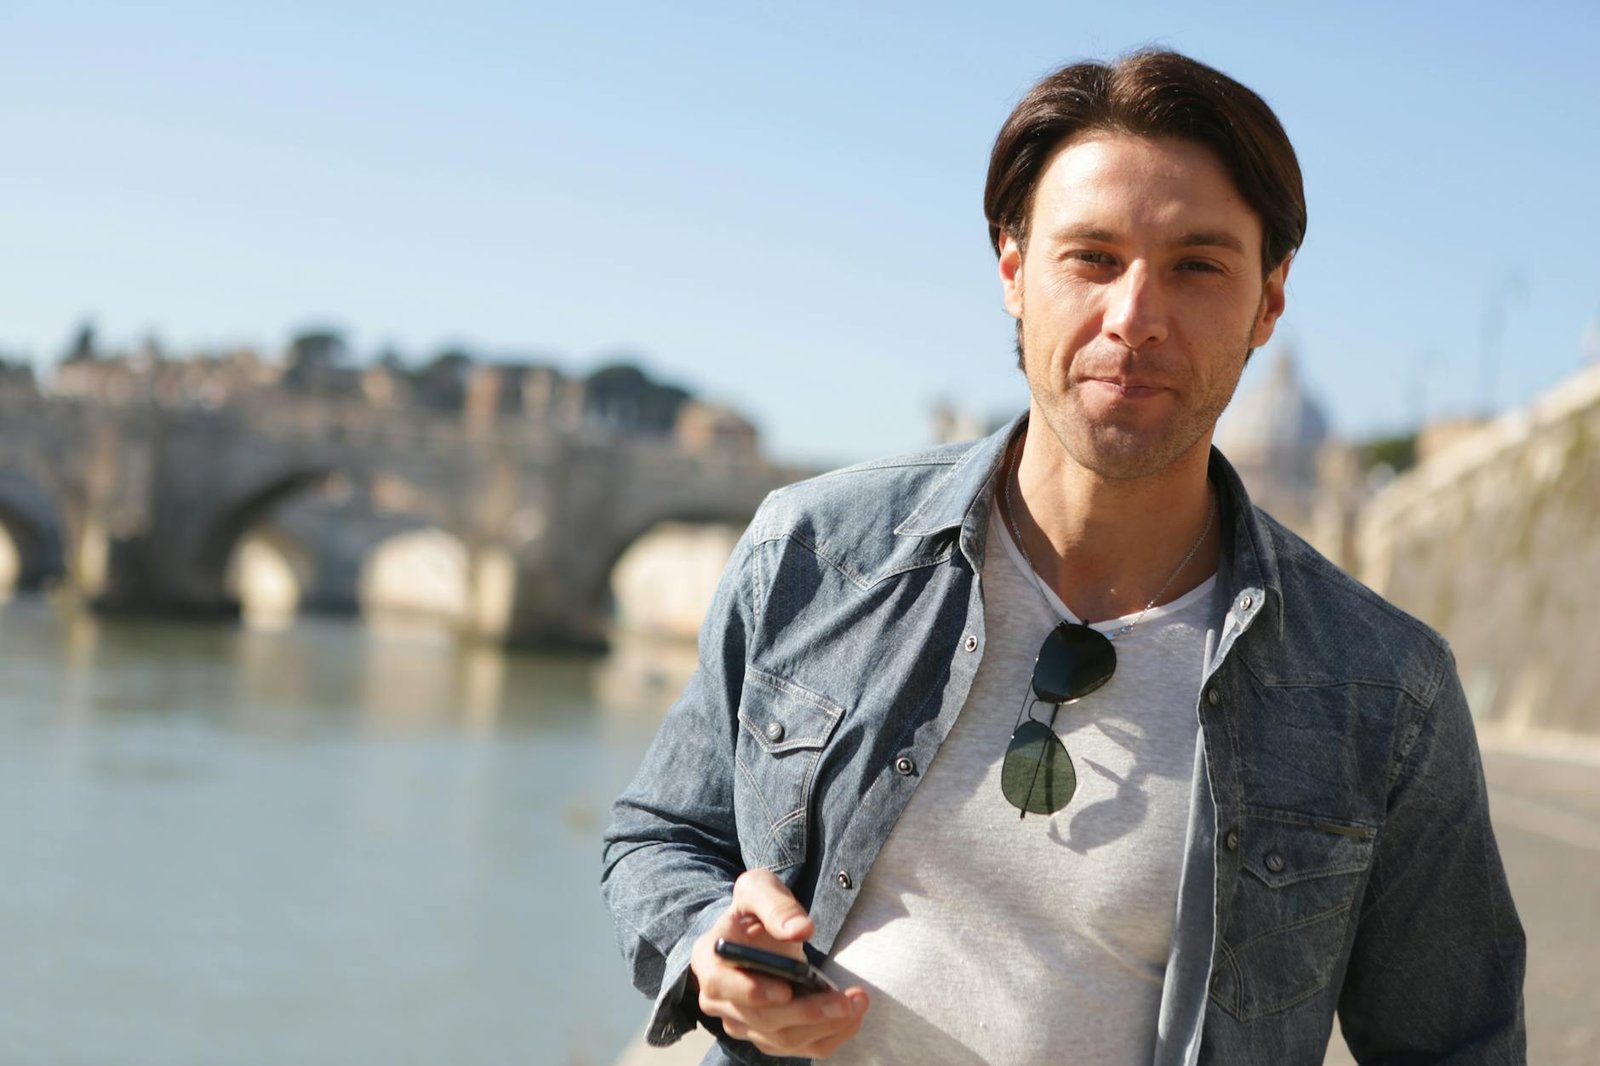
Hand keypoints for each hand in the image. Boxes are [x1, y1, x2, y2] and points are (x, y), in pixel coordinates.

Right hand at [690, 869, 869, 1058]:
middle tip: (848, 999)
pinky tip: (851, 1019)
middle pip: (761, 1019)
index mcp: (709, 960)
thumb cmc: (754, 909)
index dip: (754, 991)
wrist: (754, 932)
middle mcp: (718, 999)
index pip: (722, 985)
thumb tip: (800, 930)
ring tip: (858, 1004)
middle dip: (808, 1012)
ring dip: (825, 1026)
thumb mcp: (759, 889)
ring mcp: (741, 1023)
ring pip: (782, 1039)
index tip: (787, 988)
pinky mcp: (766, 1036)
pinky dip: (829, 1036)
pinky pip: (798, 1048)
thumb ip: (776, 905)